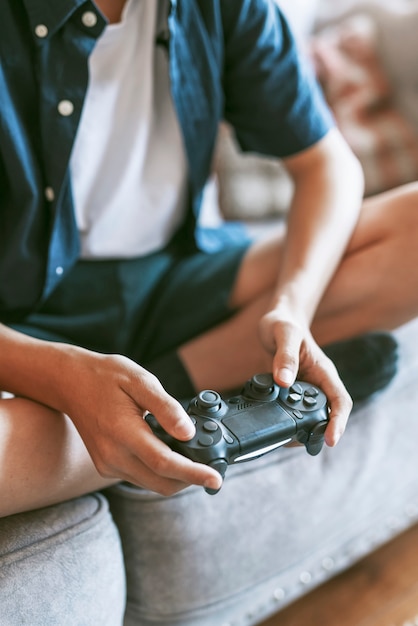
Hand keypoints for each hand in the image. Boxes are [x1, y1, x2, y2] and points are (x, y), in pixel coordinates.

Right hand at [58, 347, 221, 494]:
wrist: (70, 382)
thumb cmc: (105, 376)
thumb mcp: (140, 380)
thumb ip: (166, 407)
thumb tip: (188, 432)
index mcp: (123, 433)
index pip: (165, 464)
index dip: (194, 473)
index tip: (216, 478)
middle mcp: (113, 456)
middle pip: (162, 483)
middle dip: (190, 478)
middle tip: (210, 463)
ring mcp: (108, 464)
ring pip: (152, 484)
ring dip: (175, 477)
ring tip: (192, 455)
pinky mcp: (106, 466)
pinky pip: (140, 477)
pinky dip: (159, 472)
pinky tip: (168, 451)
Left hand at [259, 309, 352, 446]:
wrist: (277, 321)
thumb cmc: (283, 323)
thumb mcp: (283, 334)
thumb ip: (285, 356)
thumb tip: (284, 382)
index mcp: (324, 371)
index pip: (339, 401)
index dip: (338, 422)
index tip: (331, 440)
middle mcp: (318, 383)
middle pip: (326, 415)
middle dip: (316, 433)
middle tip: (295, 443)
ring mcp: (304, 390)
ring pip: (309, 418)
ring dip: (299, 431)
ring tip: (281, 440)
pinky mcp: (290, 393)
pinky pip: (292, 413)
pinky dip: (285, 423)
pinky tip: (272, 429)